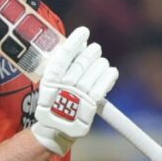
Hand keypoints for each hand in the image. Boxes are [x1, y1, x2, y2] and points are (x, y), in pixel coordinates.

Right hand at [31, 27, 118, 154]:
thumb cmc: (54, 102)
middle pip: (82, 63)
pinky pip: (102, 87)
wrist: (56, 129)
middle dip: (91, 52)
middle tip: (95, 48)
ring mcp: (77, 97)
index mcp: (50, 79)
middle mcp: (64, 86)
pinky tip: (111, 71)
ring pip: (94, 73)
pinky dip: (108, 77)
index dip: (75, 41)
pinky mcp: (89, 106)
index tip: (84, 31)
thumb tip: (78, 46)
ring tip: (102, 62)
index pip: (64, 55)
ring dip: (101, 64)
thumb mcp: (50, 83)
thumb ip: (61, 66)